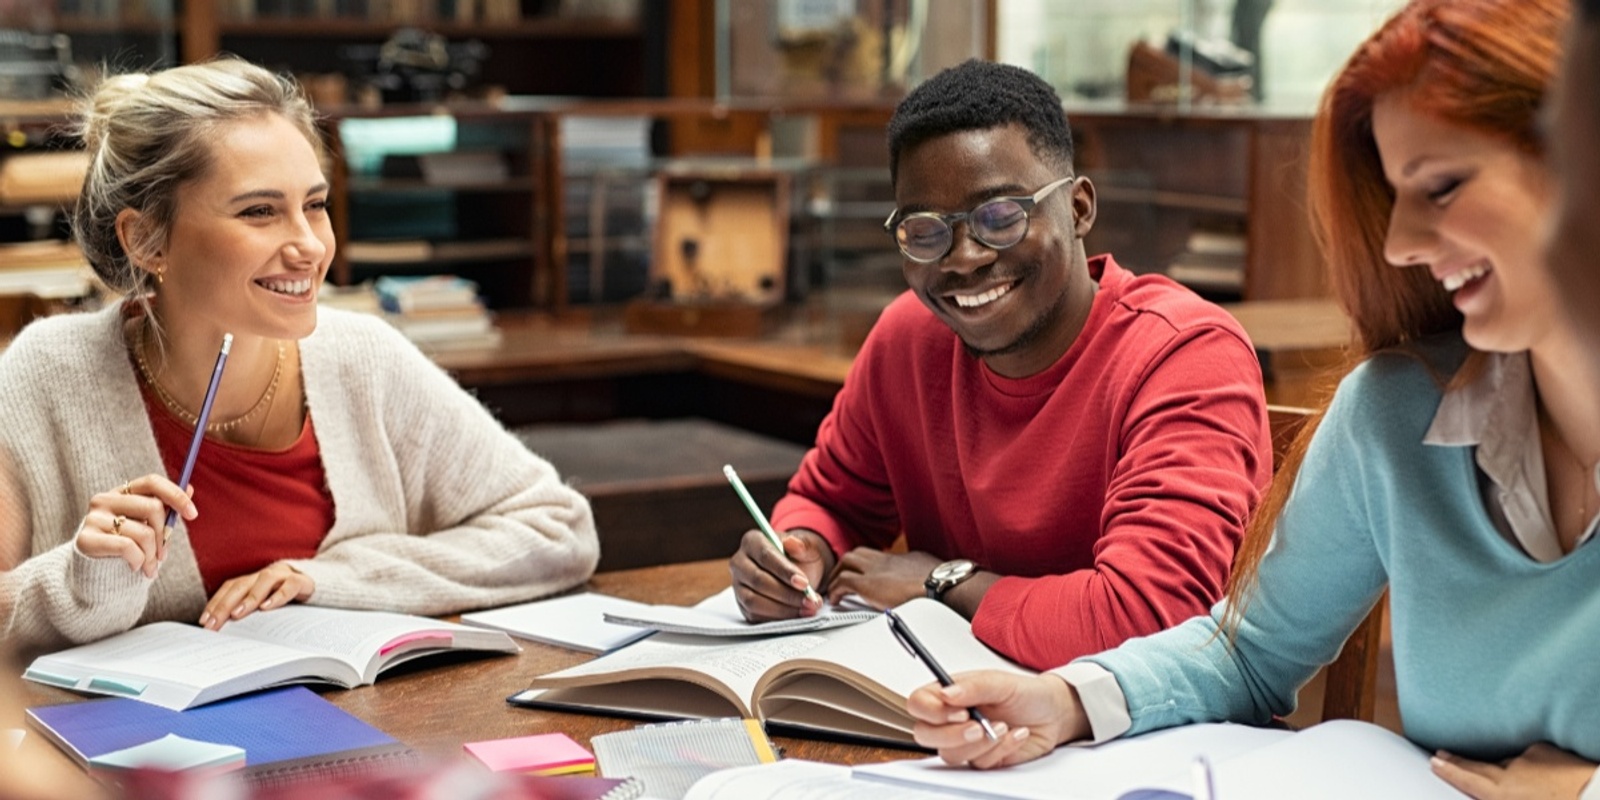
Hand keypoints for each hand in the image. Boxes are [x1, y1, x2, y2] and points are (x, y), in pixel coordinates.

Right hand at [73, 474, 196, 578]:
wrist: (94, 573)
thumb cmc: (126, 547)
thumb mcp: (147, 526)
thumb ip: (165, 508)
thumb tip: (191, 488)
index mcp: (122, 493)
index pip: (152, 482)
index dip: (176, 495)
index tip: (193, 514)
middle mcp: (105, 500)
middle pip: (153, 507)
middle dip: (165, 535)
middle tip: (163, 555)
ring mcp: (93, 518)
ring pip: (144, 532)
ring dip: (152, 556)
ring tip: (149, 567)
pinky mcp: (85, 539)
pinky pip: (128, 547)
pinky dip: (139, 561)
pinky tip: (135, 567)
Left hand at [201, 562, 314, 629]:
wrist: (321, 583)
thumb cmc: (287, 598)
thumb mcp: (266, 604)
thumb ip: (250, 612)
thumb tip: (226, 632)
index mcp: (253, 580)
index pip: (229, 588)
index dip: (215, 603)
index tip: (205, 622)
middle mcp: (265, 575)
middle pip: (241, 585)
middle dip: (225, 604)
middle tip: (214, 623)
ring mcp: (284, 575)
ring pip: (263, 581)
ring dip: (249, 598)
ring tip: (238, 614)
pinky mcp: (302, 581)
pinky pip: (290, 585)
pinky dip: (278, 596)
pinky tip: (267, 608)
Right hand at [731, 528, 831, 620]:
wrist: (798, 573)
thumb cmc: (800, 558)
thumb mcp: (807, 548)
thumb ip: (803, 546)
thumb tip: (793, 543)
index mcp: (753, 541)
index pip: (765, 555)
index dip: (784, 571)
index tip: (804, 583)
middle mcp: (740, 562)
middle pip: (759, 581)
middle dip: (787, 594)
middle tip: (810, 600)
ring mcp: (738, 585)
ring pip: (754, 601)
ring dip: (783, 609)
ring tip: (807, 609)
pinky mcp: (743, 605)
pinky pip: (755, 615)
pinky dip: (778, 618)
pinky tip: (797, 615)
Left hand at [825, 548, 940, 610]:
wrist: (939, 585)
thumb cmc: (941, 583)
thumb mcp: (932, 573)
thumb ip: (923, 575)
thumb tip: (927, 584)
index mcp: (901, 559)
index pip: (878, 556)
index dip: (867, 564)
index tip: (865, 574)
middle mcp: (885, 560)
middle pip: (859, 554)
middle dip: (847, 565)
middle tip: (842, 578)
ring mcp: (874, 570)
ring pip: (846, 562)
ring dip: (837, 574)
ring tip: (834, 589)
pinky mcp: (866, 584)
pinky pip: (842, 582)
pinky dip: (835, 590)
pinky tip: (835, 600)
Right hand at [906, 671, 1090, 768]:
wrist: (1054, 714)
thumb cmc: (1025, 693)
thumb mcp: (1000, 682)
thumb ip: (973, 686)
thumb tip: (946, 693)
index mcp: (949, 694)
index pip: (918, 703)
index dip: (931, 711)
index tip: (958, 711)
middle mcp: (951, 719)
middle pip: (924, 734)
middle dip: (951, 734)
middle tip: (978, 726)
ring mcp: (965, 741)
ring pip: (950, 754)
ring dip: (980, 743)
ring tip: (1004, 727)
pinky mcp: (982, 759)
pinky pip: (979, 764)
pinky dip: (1000, 750)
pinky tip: (1016, 735)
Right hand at [1432, 743, 1595, 798]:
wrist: (1594, 794)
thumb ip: (1500, 795)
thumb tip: (1487, 792)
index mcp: (1501, 790)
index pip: (1468, 777)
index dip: (1449, 769)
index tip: (1436, 761)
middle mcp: (1511, 770)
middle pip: (1479, 764)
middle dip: (1459, 760)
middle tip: (1443, 754)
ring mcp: (1530, 756)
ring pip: (1510, 761)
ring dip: (1504, 765)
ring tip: (1497, 768)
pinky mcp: (1549, 749)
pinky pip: (1532, 755)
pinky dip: (1531, 762)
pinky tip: (1537, 769)